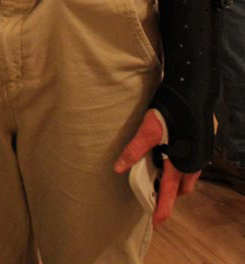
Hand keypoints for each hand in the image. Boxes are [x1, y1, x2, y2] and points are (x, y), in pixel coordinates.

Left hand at [114, 109, 198, 226]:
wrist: (193, 95)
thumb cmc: (170, 113)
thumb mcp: (148, 130)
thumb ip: (133, 150)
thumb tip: (117, 167)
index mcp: (178, 165)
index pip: (168, 194)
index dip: (162, 209)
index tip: (157, 223)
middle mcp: (191, 165)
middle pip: (182, 188)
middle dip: (171, 193)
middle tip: (156, 190)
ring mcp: (199, 156)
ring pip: (189, 177)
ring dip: (177, 179)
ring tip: (162, 171)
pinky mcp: (201, 146)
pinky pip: (193, 165)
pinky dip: (183, 166)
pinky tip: (173, 153)